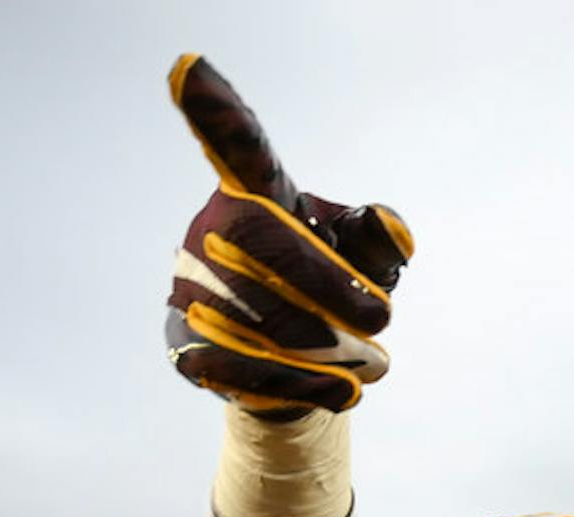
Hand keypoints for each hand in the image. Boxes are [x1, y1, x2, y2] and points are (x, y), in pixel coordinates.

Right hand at [165, 54, 412, 415]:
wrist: (301, 369)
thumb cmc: (334, 296)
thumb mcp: (367, 264)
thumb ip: (380, 243)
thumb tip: (389, 226)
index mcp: (256, 197)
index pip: (243, 152)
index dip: (217, 114)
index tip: (189, 69)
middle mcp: (210, 231)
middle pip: (262, 243)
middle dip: (327, 286)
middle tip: (378, 320)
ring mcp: (188, 287)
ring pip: (253, 311)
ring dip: (323, 345)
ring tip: (372, 365)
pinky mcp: (183, 345)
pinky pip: (236, 365)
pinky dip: (299, 382)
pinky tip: (343, 390)